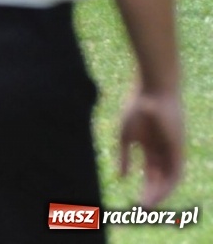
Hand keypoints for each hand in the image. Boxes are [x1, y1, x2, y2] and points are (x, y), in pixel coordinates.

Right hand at [118, 87, 183, 206]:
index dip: (145, 186)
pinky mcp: (178, 148)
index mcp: (151, 146)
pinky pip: (176, 172)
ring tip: (148, 204)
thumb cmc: (136, 108)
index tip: (137, 200)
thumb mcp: (126, 136)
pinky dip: (168, 184)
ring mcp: (172, 150)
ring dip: (160, 193)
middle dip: (152, 193)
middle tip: (143, 208)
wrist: (152, 91)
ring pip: (169, 178)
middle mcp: (164, 151)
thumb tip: (121, 177)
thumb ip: (124, 157)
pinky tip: (158, 192)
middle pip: (160, 178)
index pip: (151, 172)